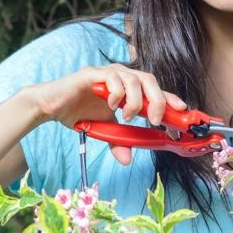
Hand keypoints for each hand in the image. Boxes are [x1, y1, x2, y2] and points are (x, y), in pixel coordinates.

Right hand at [31, 64, 186, 164]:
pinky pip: (112, 77)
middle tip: (156, 120)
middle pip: (149, 79)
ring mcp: (107, 73)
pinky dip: (117, 92)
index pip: (154, 89)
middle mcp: (120, 77)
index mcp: (127, 88)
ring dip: (136, 100)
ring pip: (134, 78)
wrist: (50, 106)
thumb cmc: (78, 113)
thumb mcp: (104, 130)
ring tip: (128, 117)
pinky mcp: (92, 74)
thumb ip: (117, 141)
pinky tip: (113, 106)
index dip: (170, 98)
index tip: (183, 112)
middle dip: (159, 100)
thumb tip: (127, 160)